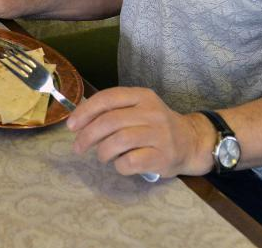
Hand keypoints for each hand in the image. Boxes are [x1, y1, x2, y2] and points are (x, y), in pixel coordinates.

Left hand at [66, 87, 215, 177]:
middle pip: (110, 121)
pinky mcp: (162, 156)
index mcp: (142, 96)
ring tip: (102, 156)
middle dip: (87, 135)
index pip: (108, 98)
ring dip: (102, 152)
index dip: (85, 112)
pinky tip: (120, 164)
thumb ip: (113, 111)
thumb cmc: (156, 126)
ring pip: (118, 141)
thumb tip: (78, 123)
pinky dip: (118, 165)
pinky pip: (130, 162)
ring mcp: (159, 134)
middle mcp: (151, 112)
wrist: (191, 142)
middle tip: (78, 147)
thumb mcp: (138, 109)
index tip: (71, 125)